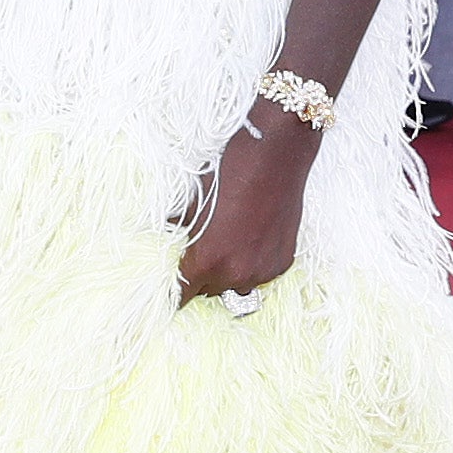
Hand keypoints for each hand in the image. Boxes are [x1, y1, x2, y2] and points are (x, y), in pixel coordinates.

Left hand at [175, 107, 316, 301]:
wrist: (275, 155)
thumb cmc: (231, 174)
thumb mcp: (195, 202)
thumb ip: (180, 228)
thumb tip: (168, 233)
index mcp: (207, 261)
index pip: (182, 296)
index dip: (174, 292)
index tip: (171, 289)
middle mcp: (236, 274)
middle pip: (209, 291)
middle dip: (203, 276)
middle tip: (204, 251)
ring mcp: (262, 270)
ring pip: (237, 285)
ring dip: (230, 272)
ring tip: (231, 242)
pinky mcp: (283, 262)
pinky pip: (261, 274)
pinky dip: (254, 263)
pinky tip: (253, 237)